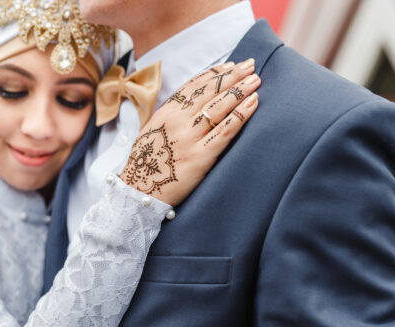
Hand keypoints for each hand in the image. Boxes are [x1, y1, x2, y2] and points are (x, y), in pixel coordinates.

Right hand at [121, 58, 259, 206]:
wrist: (138, 192)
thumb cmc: (147, 163)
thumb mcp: (153, 131)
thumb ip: (171, 117)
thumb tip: (192, 104)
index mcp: (165, 113)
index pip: (194, 86)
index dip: (214, 73)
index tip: (231, 65)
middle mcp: (177, 122)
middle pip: (209, 91)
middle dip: (232, 76)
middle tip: (250, 66)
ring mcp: (189, 138)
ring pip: (219, 107)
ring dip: (240, 90)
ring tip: (256, 80)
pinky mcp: (200, 156)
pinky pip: (224, 131)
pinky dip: (240, 115)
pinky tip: (252, 103)